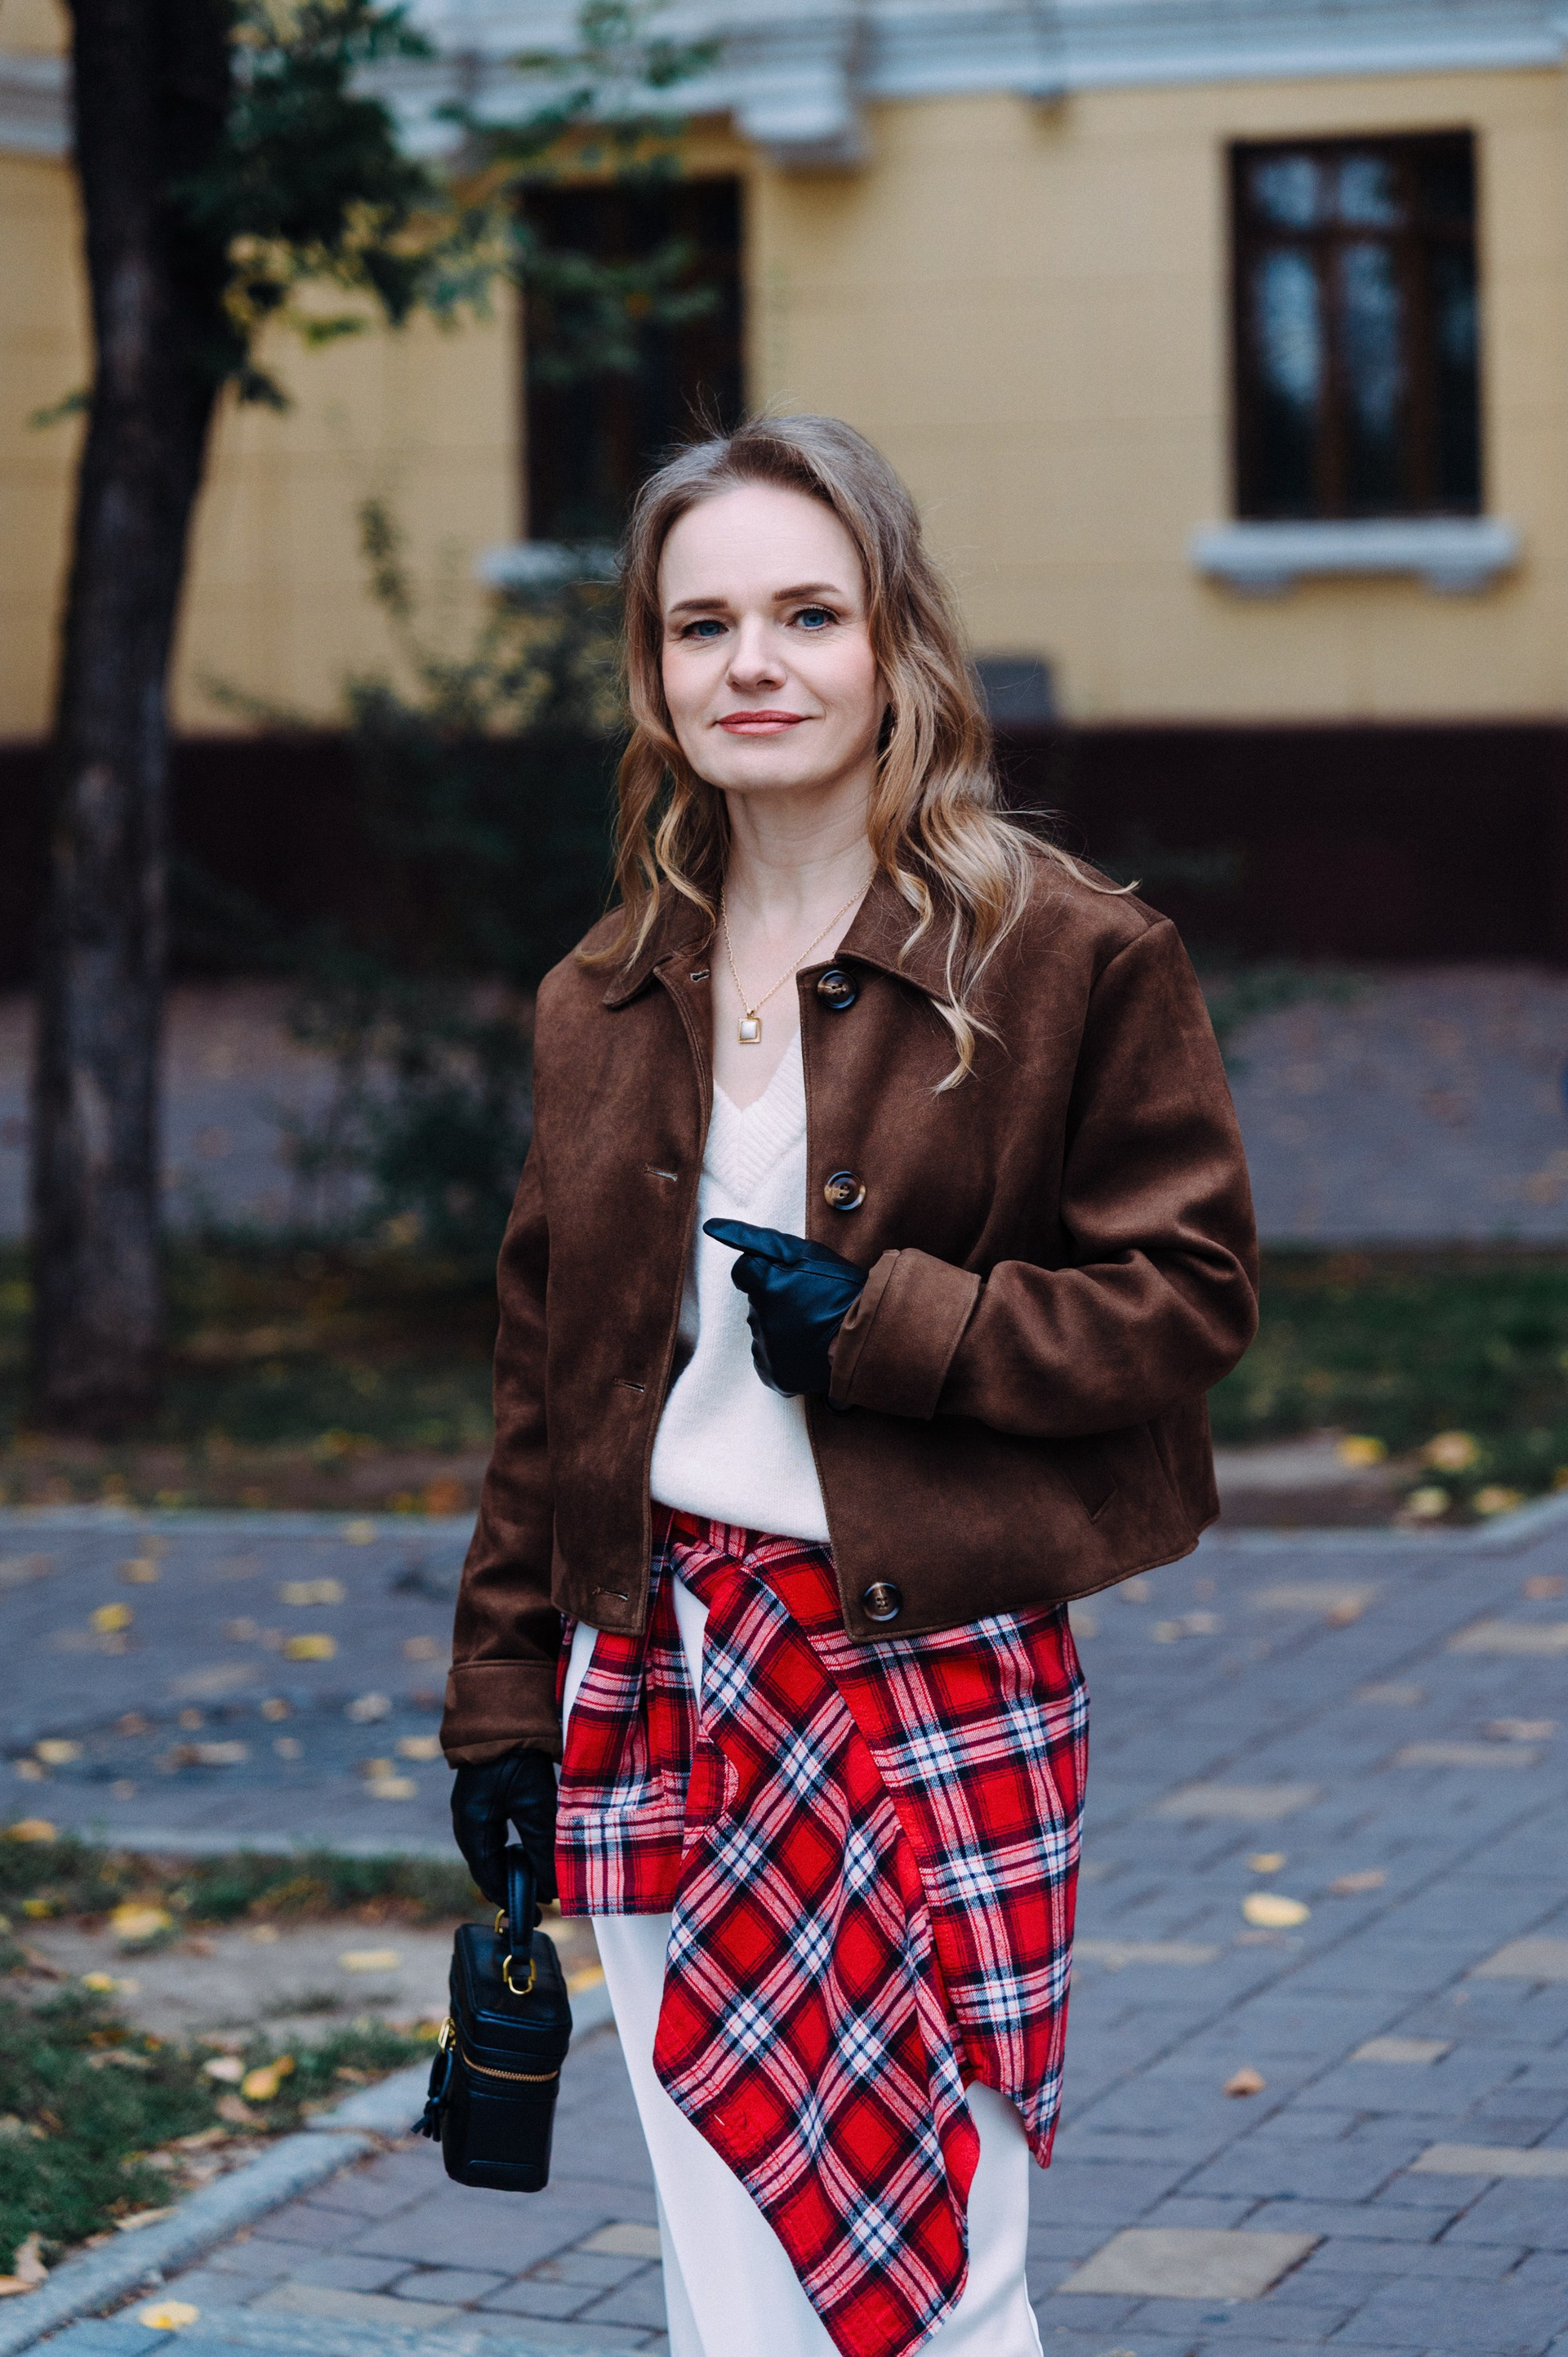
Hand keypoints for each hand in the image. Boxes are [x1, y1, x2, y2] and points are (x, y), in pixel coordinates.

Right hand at [450, 1749, 557, 1910]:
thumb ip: (541, 1848)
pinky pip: (495, 1834)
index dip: (513, 1897)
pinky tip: (531, 1847)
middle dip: (514, 1884)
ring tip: (540, 1875)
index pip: (489, 1877)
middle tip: (541, 1897)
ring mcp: (473, 1809)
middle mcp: (467, 1822)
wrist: (504, 1714)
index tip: (536, 1912)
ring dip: (515, 1865)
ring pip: (493, 1851)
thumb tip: (551, 1887)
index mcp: (472, 1827)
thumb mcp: (534, 1806)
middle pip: (489, 1867)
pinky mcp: (484, 1797)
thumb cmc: (516, 1759)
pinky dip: (512, 1847)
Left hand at [703, 1219, 866, 1397]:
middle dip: (777, 1300)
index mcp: (764, 1287)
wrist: (870, 1336)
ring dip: (782, 1326)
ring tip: (813, 1326)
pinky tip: (806, 1346)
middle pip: (756, 1303)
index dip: (769, 1273)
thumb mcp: (805, 1253)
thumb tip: (712, 1227)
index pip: (744, 1273)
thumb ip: (756, 1240)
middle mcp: (759, 1320)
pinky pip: (767, 1357)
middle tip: (812, 1303)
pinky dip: (783, 1352)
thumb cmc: (841, 1291)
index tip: (794, 1280)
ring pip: (763, 1330)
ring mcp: (766, 1351)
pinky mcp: (774, 1375)